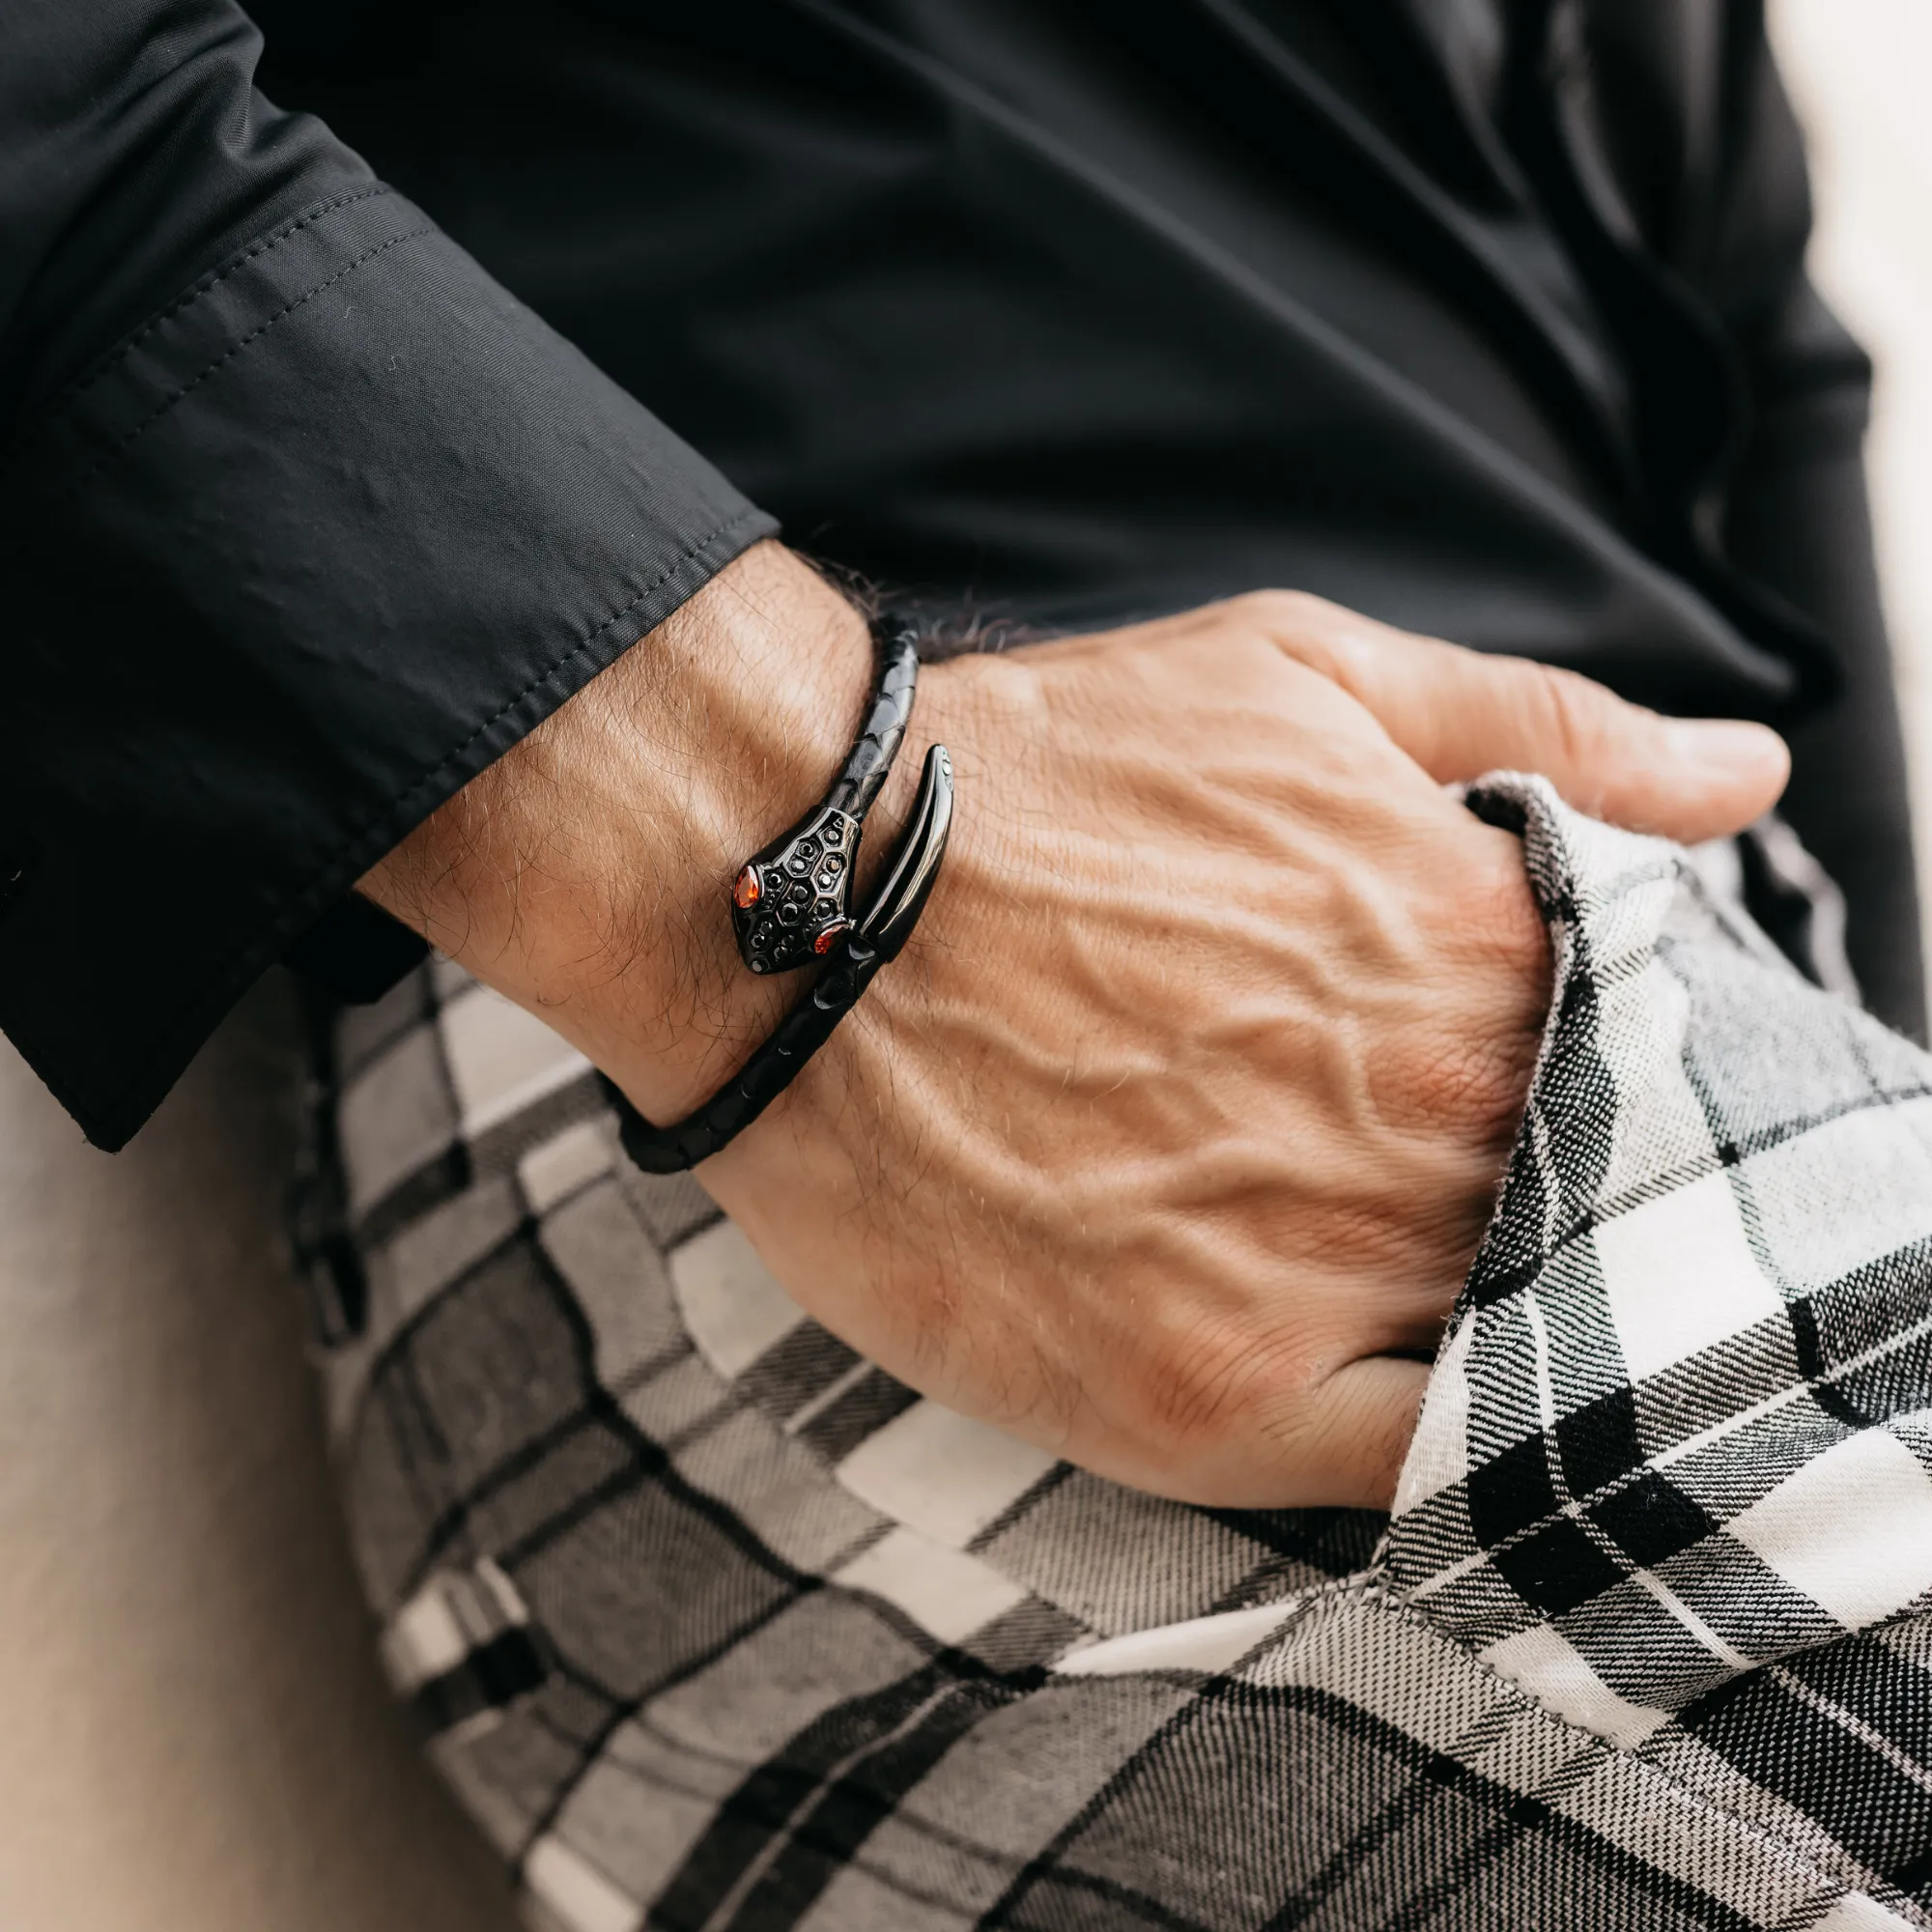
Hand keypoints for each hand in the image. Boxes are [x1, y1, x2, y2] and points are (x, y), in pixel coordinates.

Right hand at [364, 547, 1785, 1506]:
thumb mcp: (1302, 677)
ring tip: (1357, 1255)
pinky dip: (1426, 1444)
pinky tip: (1374, 1382)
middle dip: (1532, 1195)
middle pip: (1575, 1212)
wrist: (792, 897)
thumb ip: (1542, 731)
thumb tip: (1747, 779)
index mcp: (1477, 953)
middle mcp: (1426, 1122)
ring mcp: (1320, 1271)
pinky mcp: (1200, 1396)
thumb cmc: (1036, 774)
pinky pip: (1398, 1468)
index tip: (1520, 1085)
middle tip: (1405, 1167)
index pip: (1646, 1069)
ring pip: (1502, 1341)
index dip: (1598, 1086)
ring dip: (1477, 1310)